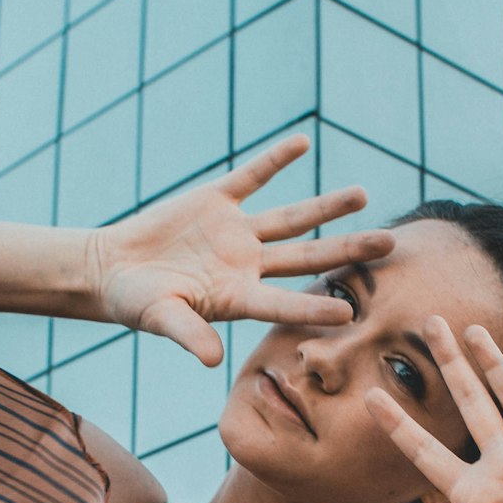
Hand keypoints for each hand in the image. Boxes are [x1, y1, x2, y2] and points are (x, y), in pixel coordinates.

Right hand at [86, 134, 394, 365]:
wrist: (111, 268)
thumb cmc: (135, 302)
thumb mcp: (159, 318)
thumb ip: (188, 333)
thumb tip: (211, 360)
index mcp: (237, 297)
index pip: (283, 302)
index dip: (313, 308)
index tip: (350, 310)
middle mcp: (247, 264)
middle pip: (308, 257)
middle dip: (348, 250)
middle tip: (391, 244)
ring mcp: (236, 232)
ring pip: (292, 218)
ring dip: (327, 206)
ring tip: (363, 195)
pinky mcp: (217, 200)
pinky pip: (253, 176)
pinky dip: (274, 160)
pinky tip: (302, 142)